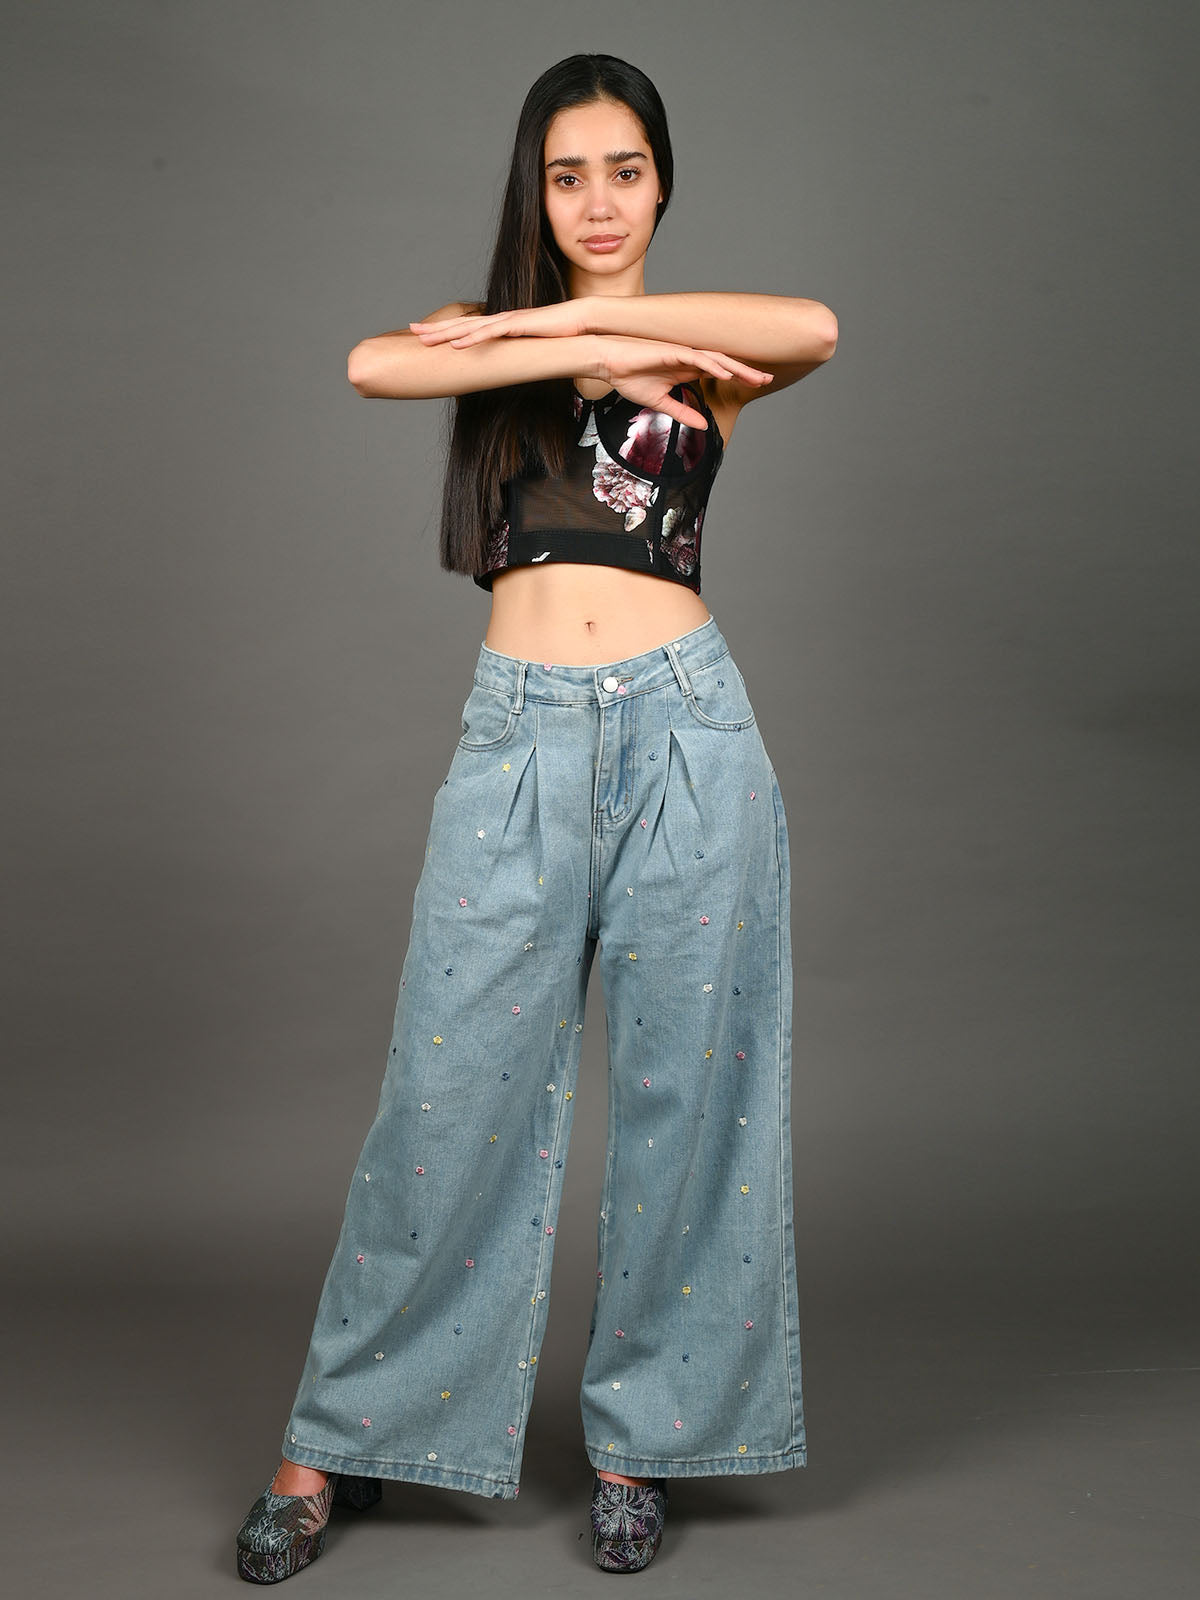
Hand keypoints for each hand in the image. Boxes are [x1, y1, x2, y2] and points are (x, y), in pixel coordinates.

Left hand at [409, 301, 591, 344]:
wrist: (578, 321)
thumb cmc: (556, 333)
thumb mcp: (527, 347)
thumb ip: (513, 353)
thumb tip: (503, 367)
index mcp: (499, 325)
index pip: (466, 326)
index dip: (444, 330)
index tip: (424, 334)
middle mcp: (498, 320)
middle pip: (460, 323)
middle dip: (435, 328)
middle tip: (412, 330)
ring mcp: (506, 320)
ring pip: (469, 327)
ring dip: (446, 333)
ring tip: (424, 339)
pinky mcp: (517, 325)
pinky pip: (490, 332)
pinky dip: (471, 338)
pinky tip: (456, 344)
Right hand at [597, 335, 771, 428]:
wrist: (608, 363)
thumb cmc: (630, 378)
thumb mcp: (660, 403)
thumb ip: (682, 412)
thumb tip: (701, 427)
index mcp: (687, 368)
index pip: (720, 372)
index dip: (740, 378)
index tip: (758, 385)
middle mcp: (689, 358)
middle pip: (724, 364)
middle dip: (747, 372)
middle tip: (768, 379)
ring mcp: (681, 353)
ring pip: (716, 359)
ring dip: (736, 368)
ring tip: (755, 377)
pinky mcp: (671, 352)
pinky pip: (696, 358)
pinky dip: (713, 365)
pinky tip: (727, 374)